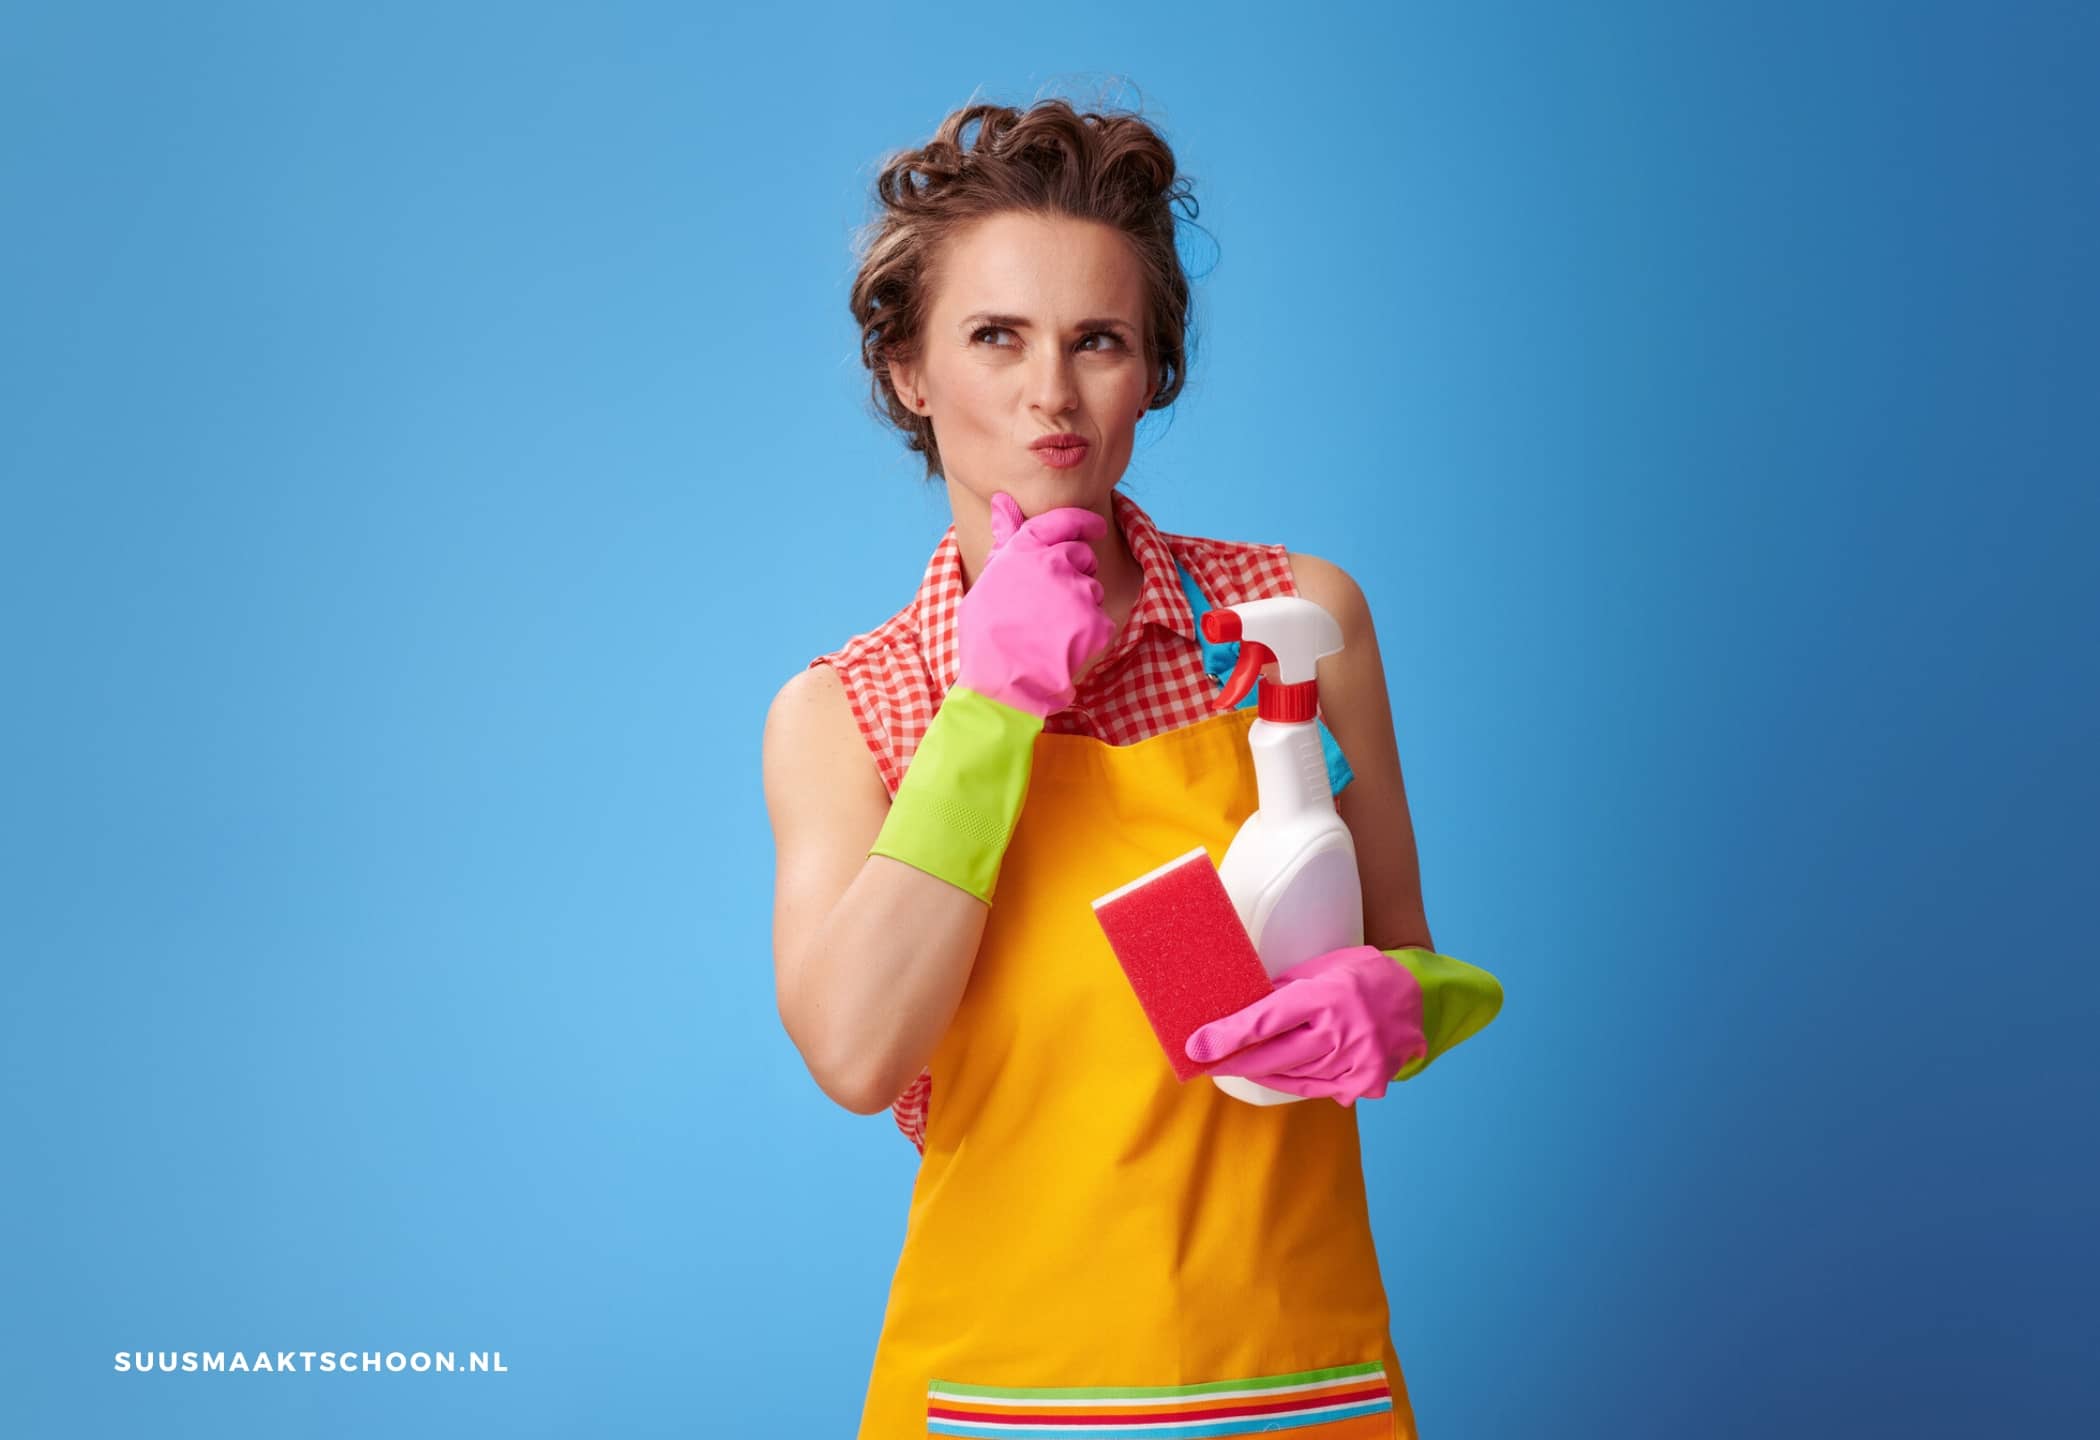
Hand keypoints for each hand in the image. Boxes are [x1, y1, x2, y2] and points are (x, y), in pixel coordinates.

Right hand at [955, 492, 1117, 718]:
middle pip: (1083, 556)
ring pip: (1093, 589)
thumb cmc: (985, 635)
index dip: (1083, 522)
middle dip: (1076, 573)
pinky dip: (1089, 635)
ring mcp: (1078, 592)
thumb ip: (1005, 540)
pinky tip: (1064, 647)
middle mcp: (1054, 563)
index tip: (1096, 527)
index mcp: (1025, 550)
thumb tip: (1004, 501)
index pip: (1063, 521)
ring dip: (1081, 605)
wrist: (1000, 682)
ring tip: (1051, 630)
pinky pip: (1101, 621)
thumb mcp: (988, 580)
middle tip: (1051, 603)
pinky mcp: (1095, 622)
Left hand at [1184, 945, 1425, 1106]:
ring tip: (1236, 1064)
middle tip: (1206, 1061)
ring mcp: (1356, 1062)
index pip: (1266, 1021)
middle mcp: (1342, 1032)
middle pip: (1274, 1057)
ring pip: (1291, 1076)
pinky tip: (1270, 1074)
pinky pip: (1314, 1087)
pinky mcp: (1365, 1082)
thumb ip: (1283, 992)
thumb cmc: (1360, 975)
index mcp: (1327, 996)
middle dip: (1235, 1061)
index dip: (1228, 1036)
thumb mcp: (1321, 969)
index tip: (1197, 1047)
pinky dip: (1290, 1080)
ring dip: (1261, 1071)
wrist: (1418, 997)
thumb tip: (1239, 1011)